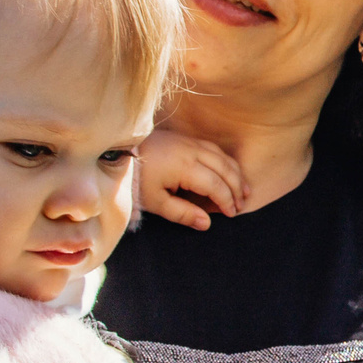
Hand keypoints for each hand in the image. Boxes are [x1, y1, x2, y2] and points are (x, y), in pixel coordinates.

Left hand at [135, 129, 249, 230]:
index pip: (216, 185)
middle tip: (242, 204)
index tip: (232, 214)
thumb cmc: (136, 179)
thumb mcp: (156, 202)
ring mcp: (190, 142)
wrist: (118, 152)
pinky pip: (214, 148)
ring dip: (235, 173)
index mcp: (185, 167)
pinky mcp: (185, 138)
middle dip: (237, 187)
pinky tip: (229, 171)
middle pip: (224, 169)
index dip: (227, 200)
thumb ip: (183, 213)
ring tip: (244, 189)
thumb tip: (207, 224)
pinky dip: (226, 161)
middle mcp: (192, 151)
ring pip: (222, 156)